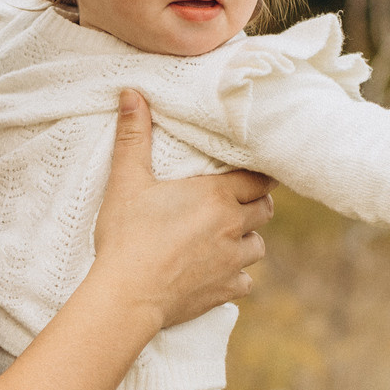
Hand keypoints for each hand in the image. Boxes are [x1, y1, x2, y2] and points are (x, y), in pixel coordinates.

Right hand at [92, 89, 274, 328]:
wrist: (127, 296)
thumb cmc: (126, 237)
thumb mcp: (126, 182)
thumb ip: (133, 136)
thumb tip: (131, 92)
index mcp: (216, 196)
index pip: (258, 178)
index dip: (256, 174)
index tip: (248, 172)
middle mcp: (233, 226)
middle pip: (264, 209)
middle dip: (253, 204)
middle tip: (234, 201)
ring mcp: (232, 261)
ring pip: (258, 246)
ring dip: (247, 239)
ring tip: (227, 236)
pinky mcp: (225, 290)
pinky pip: (245, 281)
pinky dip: (236, 276)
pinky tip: (218, 272)